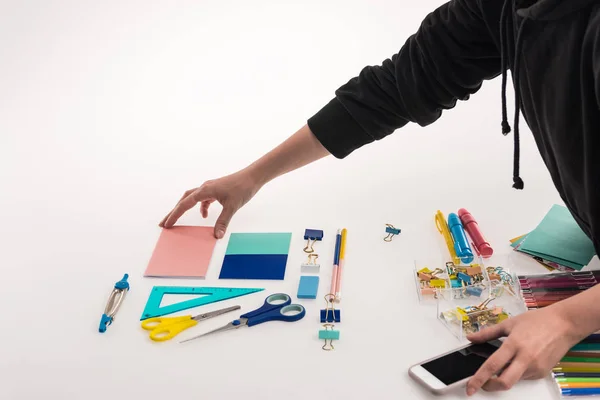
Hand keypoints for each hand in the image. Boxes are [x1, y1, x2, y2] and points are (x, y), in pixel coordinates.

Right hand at [159, 170, 261, 237]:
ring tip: (179, 219)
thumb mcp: (232, 207)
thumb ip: (223, 222)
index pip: (184, 204)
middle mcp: (205, 187)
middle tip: (165, 222)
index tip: (166, 224)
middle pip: (184, 200)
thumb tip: (217, 236)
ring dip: (185, 208)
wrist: (253, 176)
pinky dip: (201, 207)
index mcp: (205, 190)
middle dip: (174, 211)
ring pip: (192, 198)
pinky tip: (205, 215)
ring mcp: (210, 187)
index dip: (174, 215)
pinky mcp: (216, 189)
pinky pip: (203, 198)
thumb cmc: (242, 188)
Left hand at [465, 305, 583, 394]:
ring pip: (514, 380)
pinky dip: (516, 373)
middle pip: (504, 382)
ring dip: (504, 377)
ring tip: (503, 363)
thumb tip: (471, 338)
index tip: (470, 387)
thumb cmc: (537, 321)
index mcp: (514, 344)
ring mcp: (536, 368)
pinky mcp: (543, 373)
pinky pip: (524, 377)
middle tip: (481, 384)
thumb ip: (487, 333)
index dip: (479, 379)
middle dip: (490, 387)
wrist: (564, 325)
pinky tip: (518, 361)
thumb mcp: (509, 323)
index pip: (492, 366)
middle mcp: (525, 359)